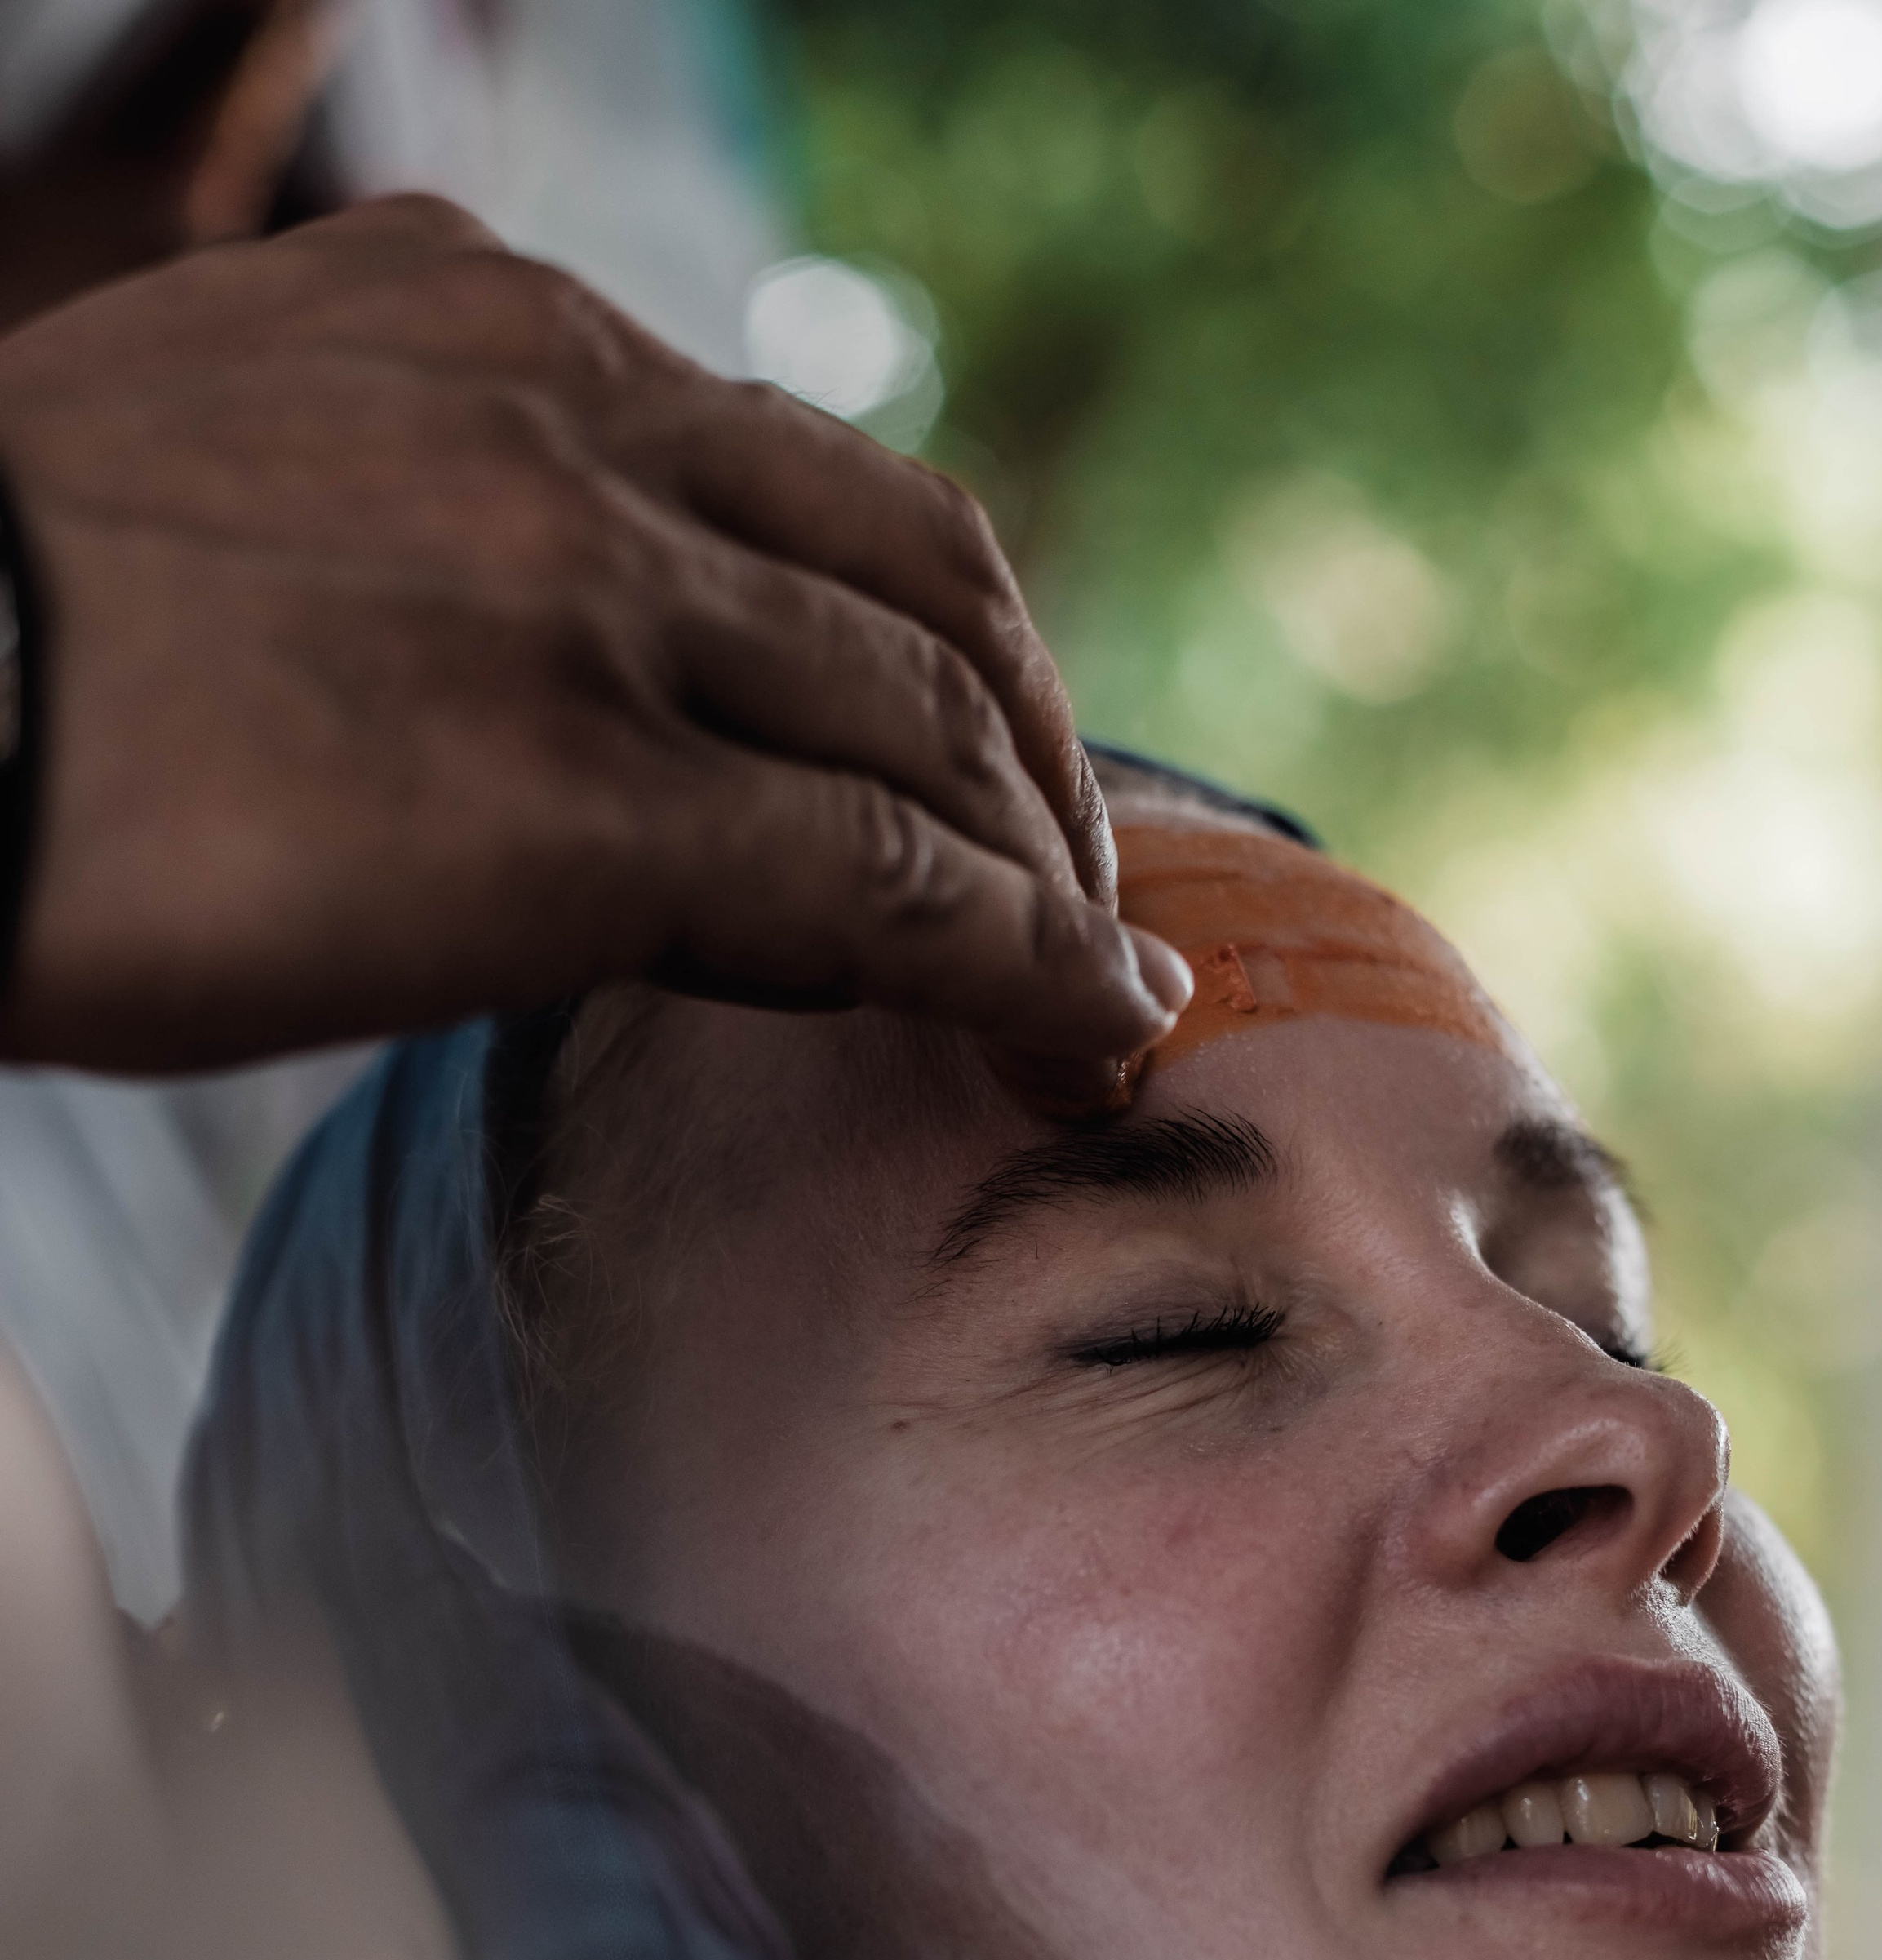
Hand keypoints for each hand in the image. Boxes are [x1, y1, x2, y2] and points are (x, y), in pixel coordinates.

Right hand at [0, 197, 1190, 1110]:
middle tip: (1076, 887)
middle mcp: (573, 419)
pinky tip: (1086, 1038)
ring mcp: (592, 599)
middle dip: (1033, 750)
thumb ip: (429, 527)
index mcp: (485, 321)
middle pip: (922, 581)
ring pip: (930, 733)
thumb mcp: (244, 488)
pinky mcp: (585, 794)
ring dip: (1050, 876)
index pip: (799, 469)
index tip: (973, 756)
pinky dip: (1027, 966)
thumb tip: (539, 690)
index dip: (936, 629)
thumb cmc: (1, 642)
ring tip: (1094, 995)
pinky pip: (891, 885)